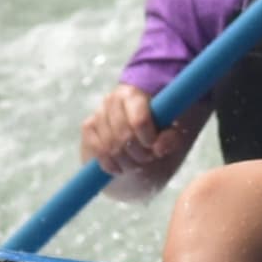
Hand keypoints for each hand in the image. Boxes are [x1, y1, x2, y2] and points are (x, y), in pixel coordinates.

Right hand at [81, 82, 199, 191]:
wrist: (141, 144)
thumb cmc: (159, 137)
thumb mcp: (173, 137)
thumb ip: (171, 140)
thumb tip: (159, 147)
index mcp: (136, 94)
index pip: (139, 121)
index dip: (147, 140)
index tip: (155, 149)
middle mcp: (113, 99)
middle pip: (123, 136)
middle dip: (138, 154)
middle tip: (147, 159)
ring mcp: (98, 112)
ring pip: (109, 146)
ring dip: (125, 161)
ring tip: (136, 163)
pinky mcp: (88, 127)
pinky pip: (97, 150)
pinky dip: (109, 164)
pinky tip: (119, 167)